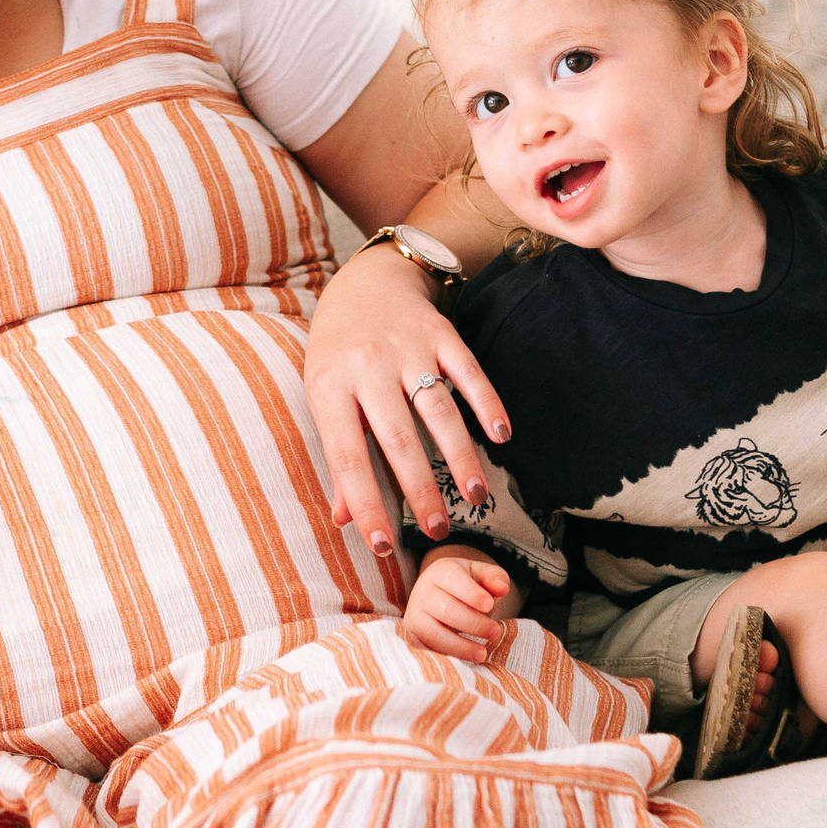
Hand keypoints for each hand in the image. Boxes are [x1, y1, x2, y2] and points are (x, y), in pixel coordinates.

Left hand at [304, 243, 509, 557]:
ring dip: (461, 456)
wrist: (365, 281)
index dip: (366, 503)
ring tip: (476, 496)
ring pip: (438, 410)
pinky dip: (487, 404)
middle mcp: (367, 366)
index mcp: (329, 388)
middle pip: (398, 439)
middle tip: (437, 530)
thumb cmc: (340, 352)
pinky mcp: (441, 333)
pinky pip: (468, 372)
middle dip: (420, 490)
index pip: (347, 457)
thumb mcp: (325, 397)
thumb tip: (345, 520)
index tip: (384, 546)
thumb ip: (339, 456)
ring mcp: (407, 348)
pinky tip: (501, 436)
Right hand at [400, 551, 515, 661]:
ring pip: (433, 633)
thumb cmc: (466, 585)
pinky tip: (465, 658)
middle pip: (445, 609)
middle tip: (495, 631)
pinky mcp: (412, 636)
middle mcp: (423, 592)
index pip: (453, 579)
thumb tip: (502, 589)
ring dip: (460, 646)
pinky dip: (447, 656)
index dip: (471, 593)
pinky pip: (426, 649)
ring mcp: (414, 615)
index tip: (490, 605)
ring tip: (482, 653)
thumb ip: (495, 578)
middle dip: (473, 623)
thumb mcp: (482, 575)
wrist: (440, 593)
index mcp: (441, 572)